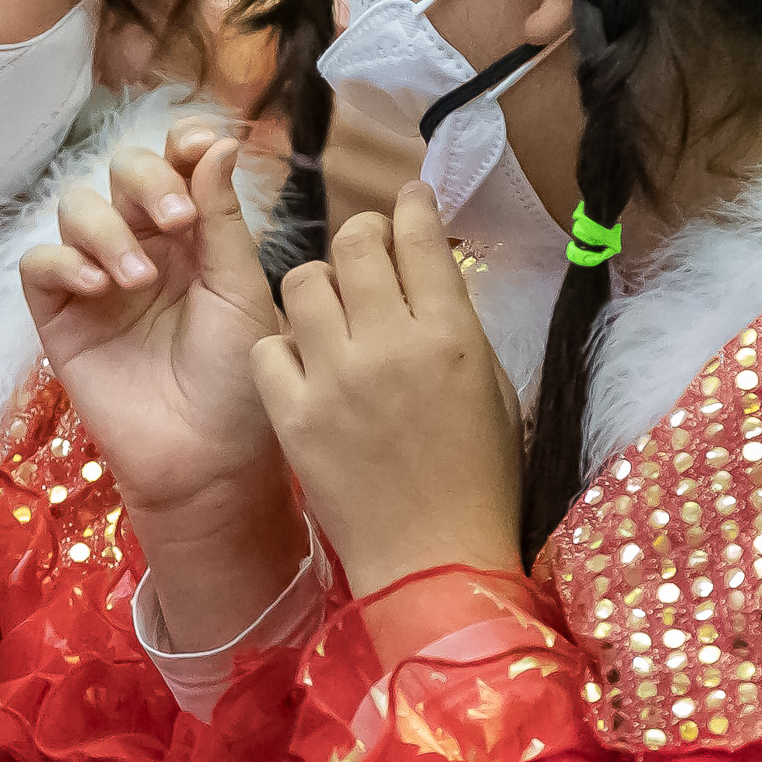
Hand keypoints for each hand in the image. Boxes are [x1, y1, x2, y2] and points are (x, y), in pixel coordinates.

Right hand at [21, 121, 283, 527]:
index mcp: (194, 233)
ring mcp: (97, 277)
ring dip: (106, 228)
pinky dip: (63, 262)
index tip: (193, 146)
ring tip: (137, 279)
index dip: (178, 141)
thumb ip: (223, 219)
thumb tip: (214, 143)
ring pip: (77, 208)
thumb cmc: (237, 379)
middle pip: (121, 170)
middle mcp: (143, 243)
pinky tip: (97, 289)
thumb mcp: (243, 291)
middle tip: (175, 220)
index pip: (175, 163)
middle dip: (144, 180)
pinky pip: (40, 263)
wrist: (207, 460)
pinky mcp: (59, 316)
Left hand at [254, 184, 523, 598]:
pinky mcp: (293, 415)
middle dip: (361, 234)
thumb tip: (427, 270)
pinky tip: (301, 363)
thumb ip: (455, 324)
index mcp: (451, 336)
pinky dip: (283, 347)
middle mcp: (390, 345)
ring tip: (330, 309)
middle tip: (366, 252)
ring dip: (317, 285)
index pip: (418, 237)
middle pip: (354, 243)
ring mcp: (335, 379)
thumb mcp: (492, 389)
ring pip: (301, 281)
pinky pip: (268, 346)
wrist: (434, 561)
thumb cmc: (478, 478)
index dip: (411, 205)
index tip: (408, 200)